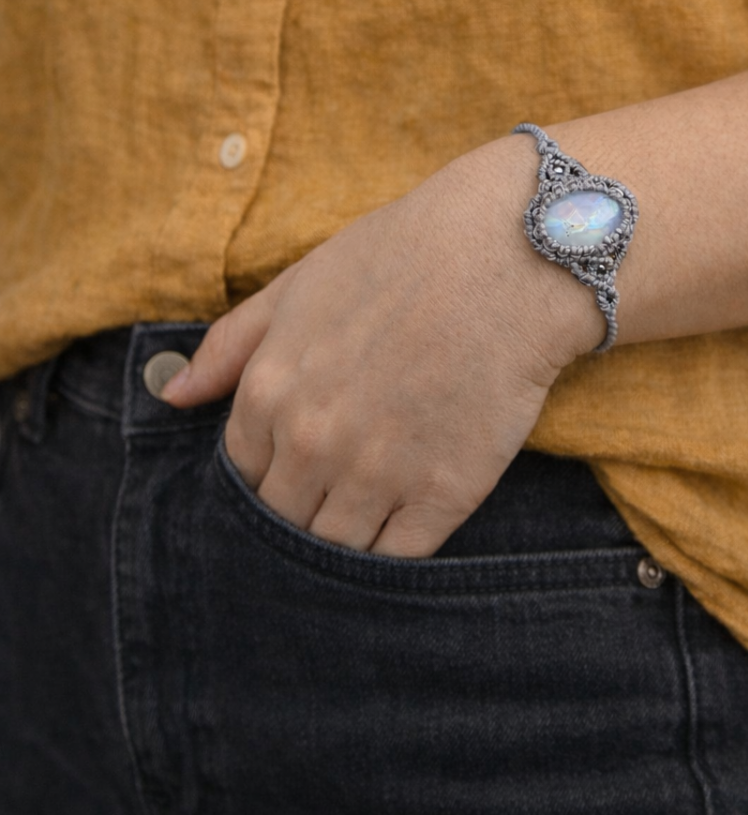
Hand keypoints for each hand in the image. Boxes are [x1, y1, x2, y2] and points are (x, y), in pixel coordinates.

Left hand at [161, 133, 596, 556]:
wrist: (506, 254)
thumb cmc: (402, 255)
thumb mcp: (298, 283)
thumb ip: (229, 344)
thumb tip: (173, 398)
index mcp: (269, 392)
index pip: (241, 475)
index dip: (264, 475)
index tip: (290, 468)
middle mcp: (313, 443)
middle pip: (281, 521)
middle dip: (296, 515)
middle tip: (326, 499)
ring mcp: (379, 474)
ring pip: (333, 550)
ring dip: (339, 546)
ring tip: (361, 522)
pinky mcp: (445, 494)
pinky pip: (398, 560)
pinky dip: (391, 557)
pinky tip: (399, 535)